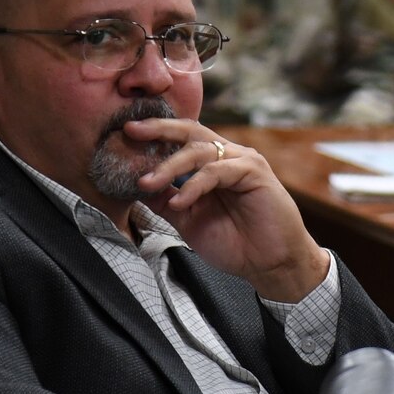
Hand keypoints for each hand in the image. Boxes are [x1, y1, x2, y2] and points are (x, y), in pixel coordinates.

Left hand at [127, 119, 329, 302]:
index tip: (123, 138)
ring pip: (199, 150)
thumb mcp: (189, 221)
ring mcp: (242, 161)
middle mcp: (227, 156)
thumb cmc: (235, 243)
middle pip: (189, 131)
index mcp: (212, 164)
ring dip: (169, 166)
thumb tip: (136, 186)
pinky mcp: (254, 171)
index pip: (180, 140)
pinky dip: (194, 185)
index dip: (153, 136)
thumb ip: (166, 201)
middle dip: (158, 130)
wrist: (270, 264)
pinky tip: (180, 201)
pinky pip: (216, 171)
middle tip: (130, 131)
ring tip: (146, 183)